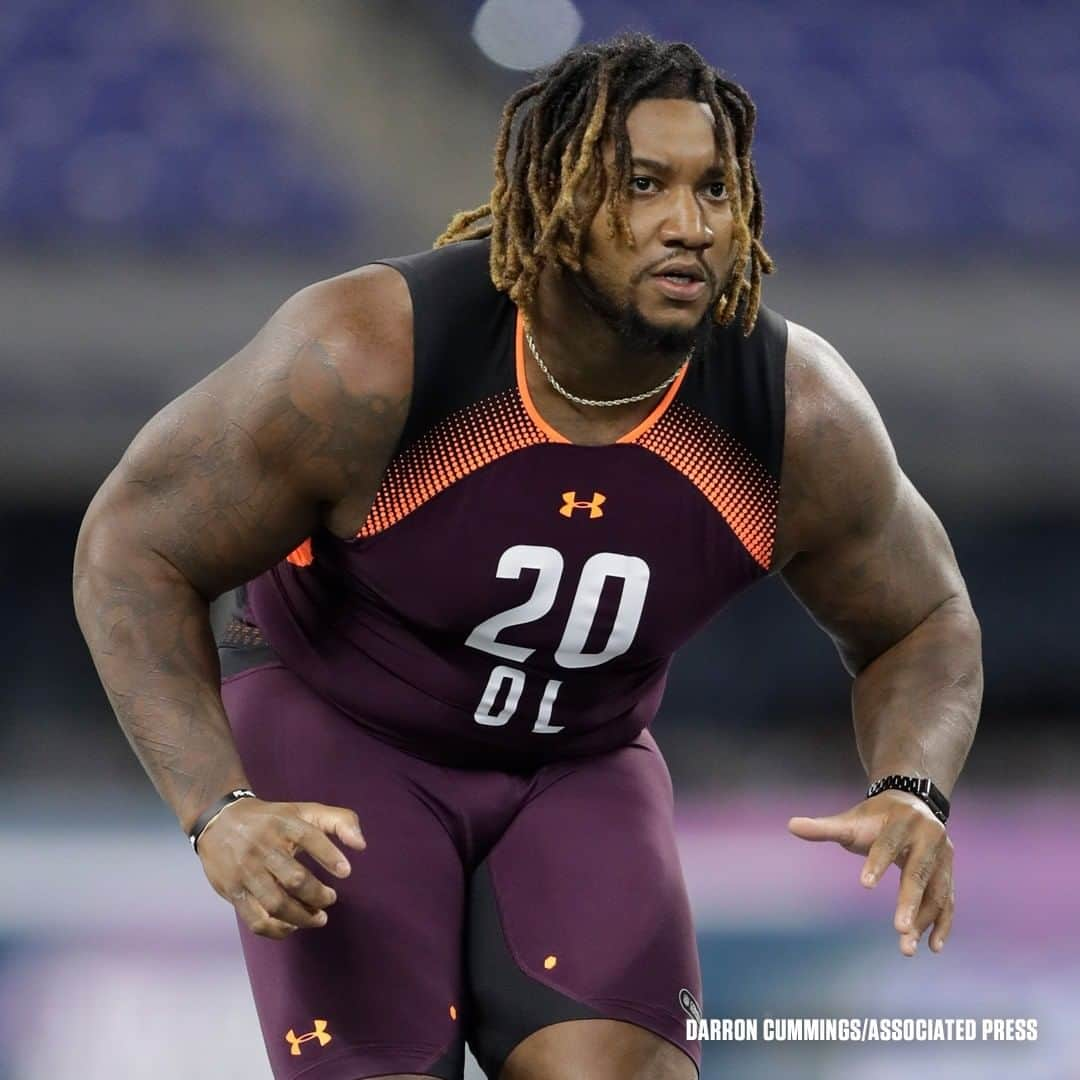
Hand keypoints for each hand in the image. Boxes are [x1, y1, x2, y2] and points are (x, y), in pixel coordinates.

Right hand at [197, 799, 366, 939]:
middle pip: (294, 878)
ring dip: (302, 917)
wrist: (219, 820)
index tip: (346, 872)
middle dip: (318, 895)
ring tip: (319, 918)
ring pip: (276, 903)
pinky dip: (277, 930)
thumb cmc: (272, 819)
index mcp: (284, 824)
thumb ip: (338, 821)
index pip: (309, 837)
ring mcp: (246, 872)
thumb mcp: (304, 810)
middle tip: (330, 899)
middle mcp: (263, 847)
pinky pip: (256, 920)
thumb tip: (362, 845)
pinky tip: (292, 927)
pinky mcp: (233, 892)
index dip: (329, 855)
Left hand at [787, 792, 954, 956]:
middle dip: (910, 901)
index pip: (888, 843)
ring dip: (925, 920)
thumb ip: (824, 827)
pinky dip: (943, 924)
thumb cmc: (875, 818)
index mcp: (902, 820)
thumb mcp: (851, 820)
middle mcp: (929, 837)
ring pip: (936, 892)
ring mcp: (943, 857)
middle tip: (898, 929)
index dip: (877, 863)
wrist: (912, 803)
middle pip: (919, 871)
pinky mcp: (948, 873)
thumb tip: (790, 825)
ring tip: (906, 947)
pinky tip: (933, 947)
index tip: (864, 885)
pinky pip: (948, 901)